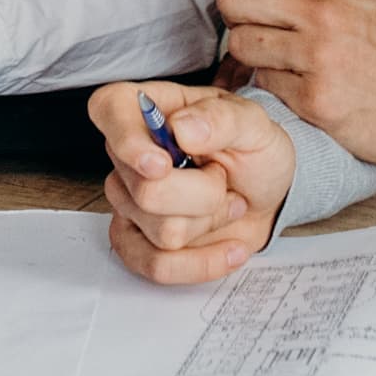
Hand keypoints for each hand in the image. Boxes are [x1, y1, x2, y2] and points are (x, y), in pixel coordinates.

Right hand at [90, 83, 294, 284]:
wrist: (267, 196)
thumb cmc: (253, 152)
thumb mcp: (254, 124)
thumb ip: (222, 119)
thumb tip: (182, 128)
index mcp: (149, 110)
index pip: (109, 110)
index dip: (127, 141)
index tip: (162, 165)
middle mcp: (129, 154)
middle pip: (147, 191)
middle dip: (205, 195)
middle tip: (222, 178)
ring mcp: (129, 200)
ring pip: (162, 232)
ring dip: (209, 222)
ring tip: (224, 202)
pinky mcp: (137, 242)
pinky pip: (157, 266)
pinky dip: (203, 262)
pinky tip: (229, 248)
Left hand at [212, 0, 375, 168]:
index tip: (256, 0)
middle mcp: (321, 7)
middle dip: (237, 16)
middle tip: (256, 28)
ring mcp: (316, 55)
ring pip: (241, 43)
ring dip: (253, 55)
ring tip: (280, 60)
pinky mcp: (314, 98)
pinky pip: (262, 83)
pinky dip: (274, 85)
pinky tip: (300, 84)